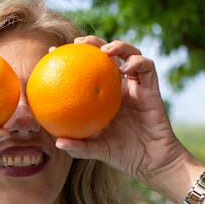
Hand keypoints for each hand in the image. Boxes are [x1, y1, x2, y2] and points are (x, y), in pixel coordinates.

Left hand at [54, 37, 190, 191]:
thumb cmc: (123, 155)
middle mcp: (119, 85)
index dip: (70, 58)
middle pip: (106, 54)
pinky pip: (147, 67)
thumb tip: (57, 142)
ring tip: (105, 51)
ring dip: (118, 46)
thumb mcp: (97, 150)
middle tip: (78, 43)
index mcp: (103, 95)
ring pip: (129, 53)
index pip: (86, 69)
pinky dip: (137, 62)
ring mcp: (136, 85)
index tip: (52, 52)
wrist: (151, 161)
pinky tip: (124, 69)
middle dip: (93, 42)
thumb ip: (79, 147)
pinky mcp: (152, 88)